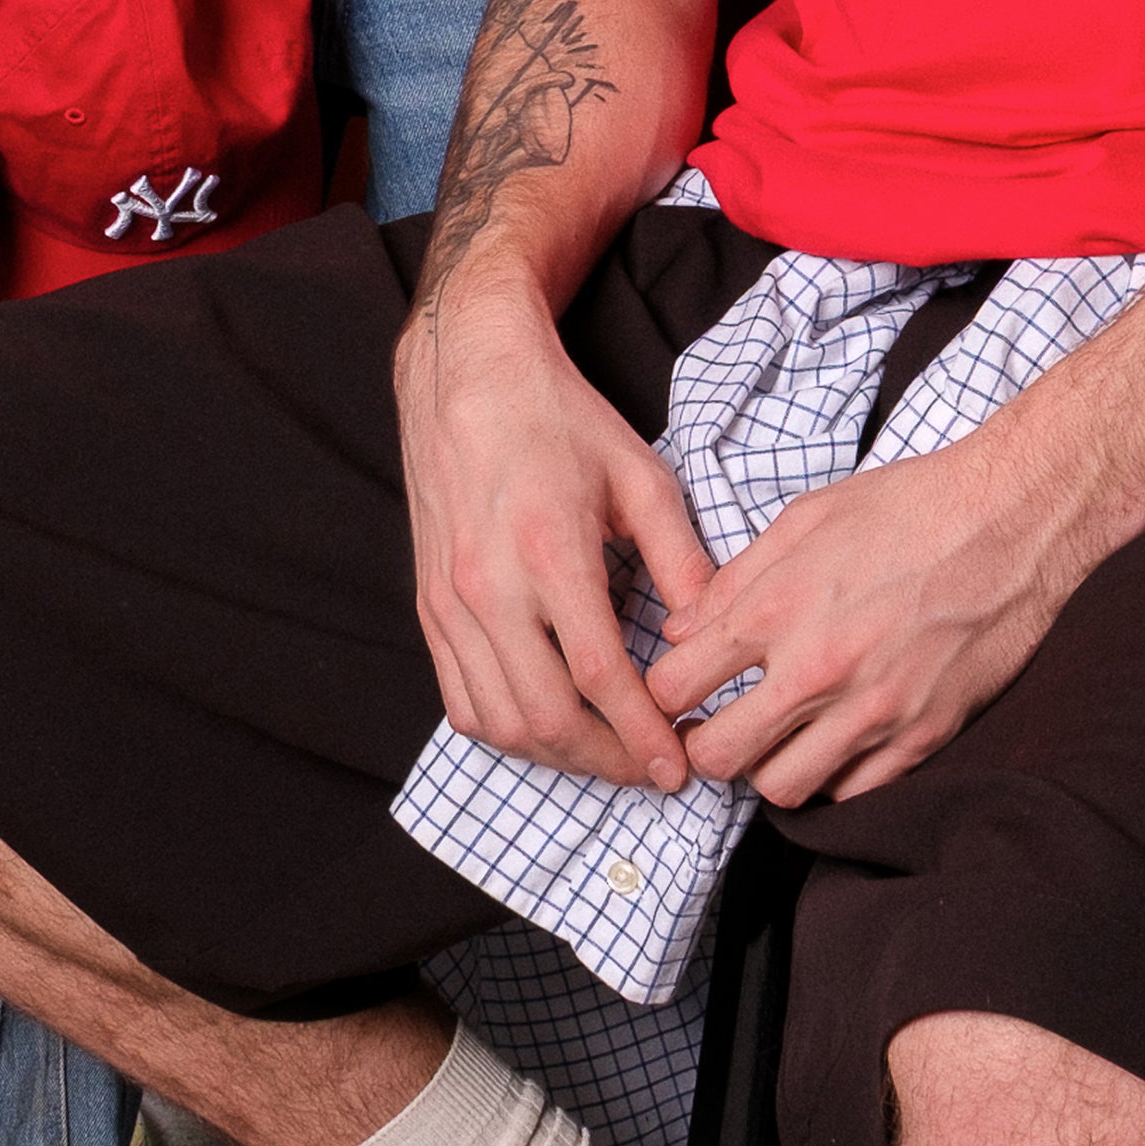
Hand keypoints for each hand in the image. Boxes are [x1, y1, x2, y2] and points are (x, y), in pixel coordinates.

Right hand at [395, 261, 718, 791]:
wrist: (468, 375)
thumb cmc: (560, 420)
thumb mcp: (641, 475)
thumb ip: (682, 560)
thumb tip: (714, 636)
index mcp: (550, 552)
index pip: (601, 677)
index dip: (644, 736)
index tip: (679, 766)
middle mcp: (490, 586)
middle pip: (548, 717)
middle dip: (608, 761)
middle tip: (653, 770)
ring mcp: (451, 602)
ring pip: (500, 722)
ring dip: (559, 756)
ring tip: (609, 753)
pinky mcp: (430, 607)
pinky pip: (461, 700)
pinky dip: (507, 730)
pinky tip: (549, 725)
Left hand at [643, 434, 1081, 808]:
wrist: (1010, 522)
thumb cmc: (909, 508)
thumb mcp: (806, 518)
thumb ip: (737, 578)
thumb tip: (684, 628)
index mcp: (778, 608)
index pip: (676, 686)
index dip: (664, 692)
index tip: (677, 689)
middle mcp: (818, 669)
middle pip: (718, 755)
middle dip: (702, 746)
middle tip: (715, 726)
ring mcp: (872, 712)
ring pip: (781, 789)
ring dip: (767, 767)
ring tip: (777, 736)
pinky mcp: (921, 738)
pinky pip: (851, 794)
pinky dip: (832, 777)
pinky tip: (834, 741)